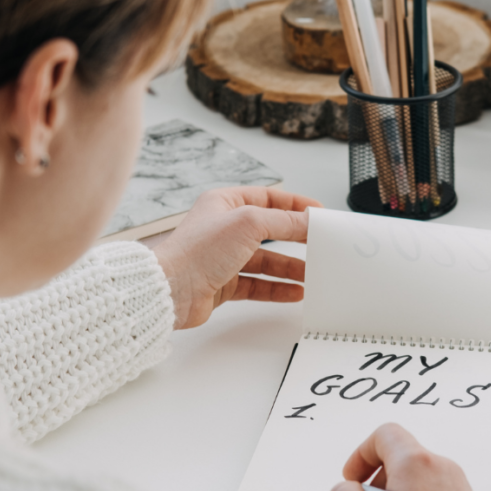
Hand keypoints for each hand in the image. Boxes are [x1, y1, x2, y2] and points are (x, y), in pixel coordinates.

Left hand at [153, 187, 320, 329]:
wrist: (170, 290)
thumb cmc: (197, 251)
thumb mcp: (248, 224)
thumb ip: (284, 221)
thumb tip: (310, 220)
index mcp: (225, 203)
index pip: (268, 198)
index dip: (294, 205)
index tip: (317, 213)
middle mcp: (224, 229)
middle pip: (270, 231)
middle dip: (296, 239)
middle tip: (320, 244)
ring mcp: (223, 257)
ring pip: (265, 260)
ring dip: (289, 267)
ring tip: (312, 274)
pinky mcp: (223, 283)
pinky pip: (257, 284)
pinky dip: (277, 288)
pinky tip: (295, 292)